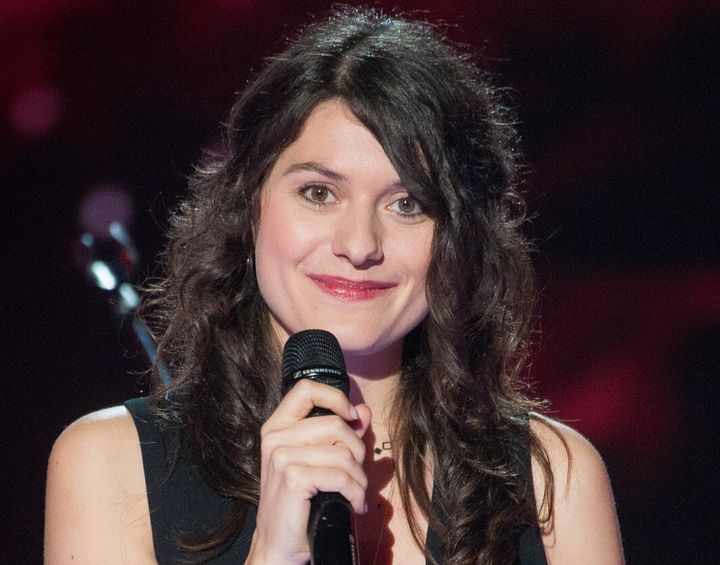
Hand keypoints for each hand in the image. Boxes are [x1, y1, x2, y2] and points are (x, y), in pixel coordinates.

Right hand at [246, 379, 371, 564]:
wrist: (278, 543)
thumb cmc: (298, 502)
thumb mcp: (317, 461)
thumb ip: (339, 433)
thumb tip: (363, 411)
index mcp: (277, 426)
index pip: (306, 389)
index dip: (335, 397)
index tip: (351, 416)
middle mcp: (275, 437)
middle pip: (336, 424)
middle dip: (357, 451)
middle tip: (356, 473)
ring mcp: (282, 456)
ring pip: (343, 453)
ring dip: (359, 477)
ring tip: (356, 492)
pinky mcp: (293, 478)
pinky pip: (341, 476)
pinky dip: (355, 492)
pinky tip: (354, 503)